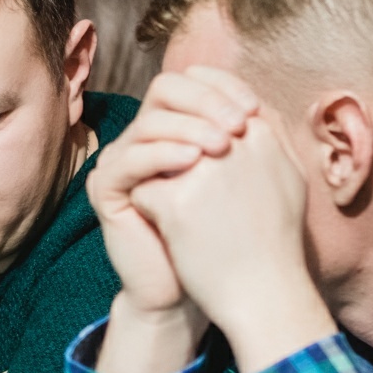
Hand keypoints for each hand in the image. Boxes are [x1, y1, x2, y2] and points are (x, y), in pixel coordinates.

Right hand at [87, 68, 258, 313]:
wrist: (192, 289)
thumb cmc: (222, 236)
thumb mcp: (242, 180)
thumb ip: (249, 142)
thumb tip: (267, 106)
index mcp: (174, 128)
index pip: (191, 82)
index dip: (223, 87)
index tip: (255, 110)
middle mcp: (144, 137)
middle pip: (165, 89)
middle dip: (205, 101)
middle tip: (238, 124)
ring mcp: (122, 160)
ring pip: (149, 122)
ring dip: (189, 127)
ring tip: (222, 145)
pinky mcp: (106, 189)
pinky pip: (129, 159)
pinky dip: (162, 155)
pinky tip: (193, 163)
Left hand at [131, 114, 335, 372]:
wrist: (265, 296)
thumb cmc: (277, 244)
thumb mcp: (289, 179)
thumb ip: (270, 139)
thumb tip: (250, 109)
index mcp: (263, 134)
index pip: (221, 89)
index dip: (199, 99)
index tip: (189, 122)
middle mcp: (235, 143)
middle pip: (182, 116)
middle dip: (173, 137)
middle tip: (179, 176)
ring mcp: (204, 170)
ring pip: (158, 152)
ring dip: (160, 175)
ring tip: (176, 209)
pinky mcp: (176, 200)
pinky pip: (144, 189)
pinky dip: (150, 210)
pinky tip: (169, 234)